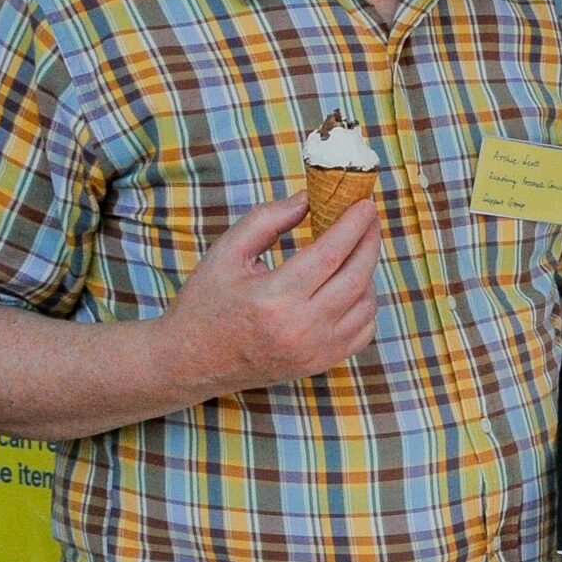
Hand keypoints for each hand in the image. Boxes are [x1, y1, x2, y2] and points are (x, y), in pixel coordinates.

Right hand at [159, 192, 379, 395]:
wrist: (191, 362)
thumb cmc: (206, 302)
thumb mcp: (226, 252)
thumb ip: (268, 219)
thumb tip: (310, 198)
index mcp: (273, 298)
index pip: (330, 253)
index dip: (353, 225)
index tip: (365, 203)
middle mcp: (300, 328)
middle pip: (356, 277)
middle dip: (369, 241)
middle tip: (369, 218)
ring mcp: (315, 350)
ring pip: (366, 304)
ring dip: (368, 272)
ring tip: (356, 249)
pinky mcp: (321, 363)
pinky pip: (364, 331)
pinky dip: (365, 304)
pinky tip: (351, 285)